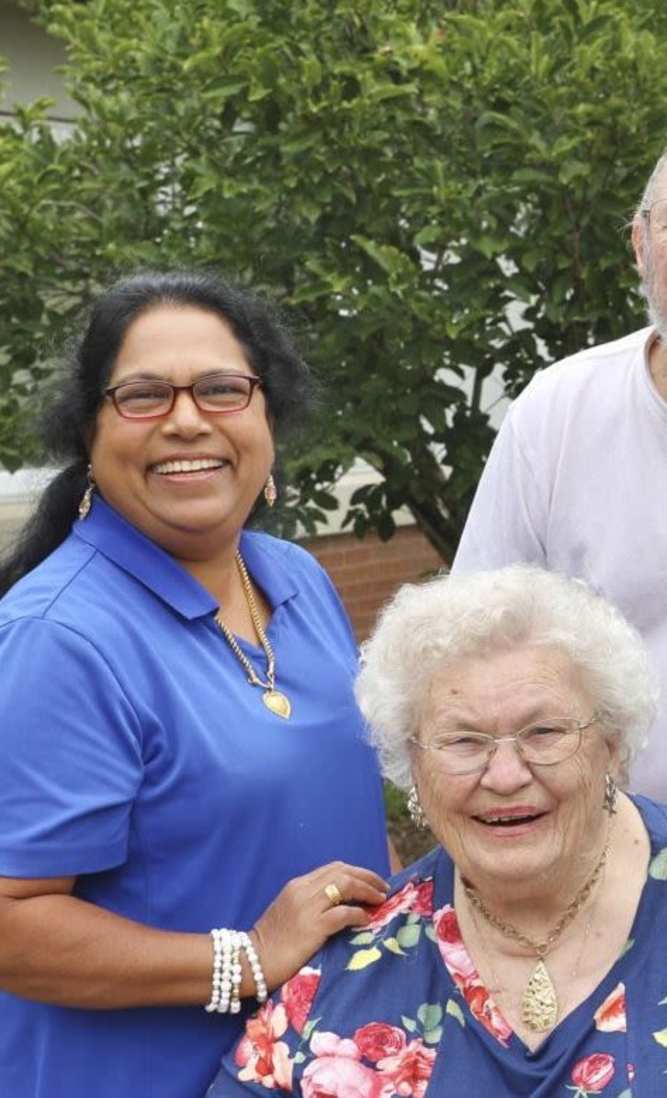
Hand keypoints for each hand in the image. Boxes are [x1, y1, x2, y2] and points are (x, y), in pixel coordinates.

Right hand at [250, 861, 387, 990]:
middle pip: (343, 871)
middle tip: (383, 888)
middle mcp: (303, 890)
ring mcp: (307, 907)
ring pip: (345, 885)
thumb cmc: (271, 941)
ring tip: (380, 900)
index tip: (372, 882)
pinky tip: (366, 920)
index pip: (334, 868)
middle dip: (367, 877)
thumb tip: (339, 904)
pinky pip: (342, 913)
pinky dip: (358, 913)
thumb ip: (310, 902)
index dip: (357, 872)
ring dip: (367, 891)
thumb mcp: (289, 911)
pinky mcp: (312, 927)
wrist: (251, 960)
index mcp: (297, 884)